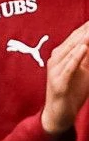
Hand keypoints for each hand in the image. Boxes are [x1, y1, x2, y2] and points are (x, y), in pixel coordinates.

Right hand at [41, 20, 88, 136]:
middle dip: (86, 30)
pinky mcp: (58, 82)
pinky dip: (75, 57)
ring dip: (83, 40)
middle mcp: (56, 60)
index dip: (86, 27)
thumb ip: (87, 57)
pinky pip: (68, 67)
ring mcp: (55, 71)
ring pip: (70, 52)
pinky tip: (83, 48)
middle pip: (73, 41)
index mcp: (62, 55)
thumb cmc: (72, 91)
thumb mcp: (84, 71)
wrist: (59, 113)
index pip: (76, 37)